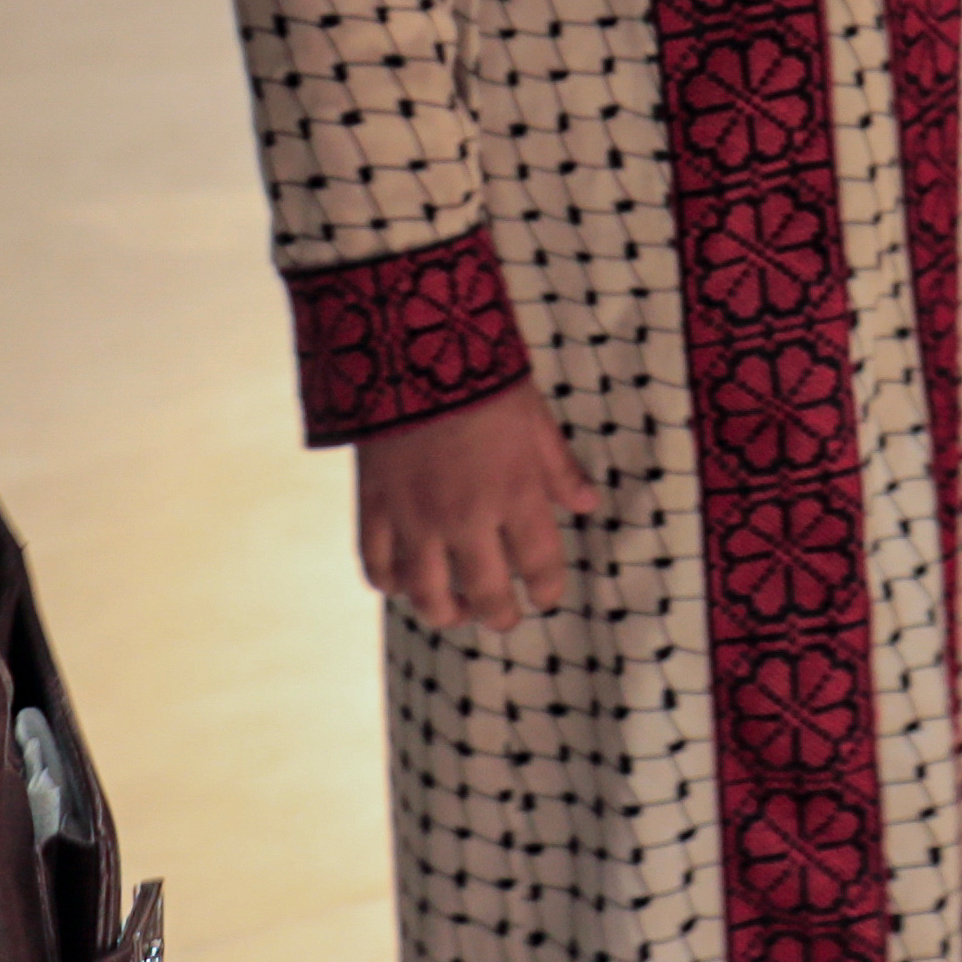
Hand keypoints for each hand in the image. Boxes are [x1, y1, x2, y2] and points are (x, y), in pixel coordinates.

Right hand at [352, 378, 601, 632]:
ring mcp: (416, 519)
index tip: (547, 596)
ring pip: (428, 597)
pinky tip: (403, 580)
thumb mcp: (533, 416)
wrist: (409, 345)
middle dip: (501, 616)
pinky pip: (377, 567)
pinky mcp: (375, 508)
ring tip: (455, 609)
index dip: (548, 591)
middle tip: (504, 617)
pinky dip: (390, 583)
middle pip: (487, 596)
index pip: (541, 566)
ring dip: (446, 613)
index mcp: (515, 493)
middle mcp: (467, 518)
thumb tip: (586, 504)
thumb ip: (558, 468)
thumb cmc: (481, 375)